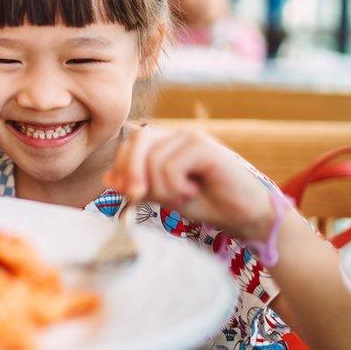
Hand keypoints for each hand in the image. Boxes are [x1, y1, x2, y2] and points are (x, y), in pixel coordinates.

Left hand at [104, 125, 275, 240]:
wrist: (242, 214)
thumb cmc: (205, 203)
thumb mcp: (164, 196)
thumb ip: (139, 185)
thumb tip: (108, 178)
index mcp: (164, 143)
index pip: (130, 143)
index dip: (122, 166)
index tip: (127, 193)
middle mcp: (176, 136)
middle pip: (138, 140)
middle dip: (131, 170)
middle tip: (136, 197)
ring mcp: (191, 138)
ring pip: (153, 158)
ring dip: (161, 187)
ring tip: (181, 197)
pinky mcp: (204, 146)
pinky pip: (171, 166)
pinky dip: (176, 186)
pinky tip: (193, 192)